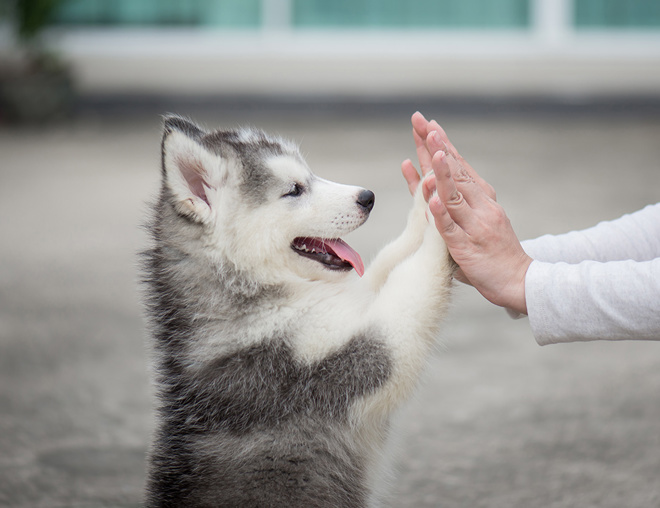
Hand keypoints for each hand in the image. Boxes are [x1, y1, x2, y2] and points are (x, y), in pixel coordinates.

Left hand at [402, 112, 531, 313]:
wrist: (520, 281)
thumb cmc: (494, 252)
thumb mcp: (477, 221)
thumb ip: (456, 204)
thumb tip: (435, 185)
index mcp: (482, 199)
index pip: (458, 166)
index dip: (442, 145)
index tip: (428, 124)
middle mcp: (480, 206)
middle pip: (454, 172)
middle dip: (437, 146)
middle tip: (422, 122)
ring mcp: (474, 226)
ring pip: (454, 195)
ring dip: (442, 171)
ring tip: (431, 149)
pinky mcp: (466, 247)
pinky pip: (451, 229)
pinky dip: (440, 214)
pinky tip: (432, 199)